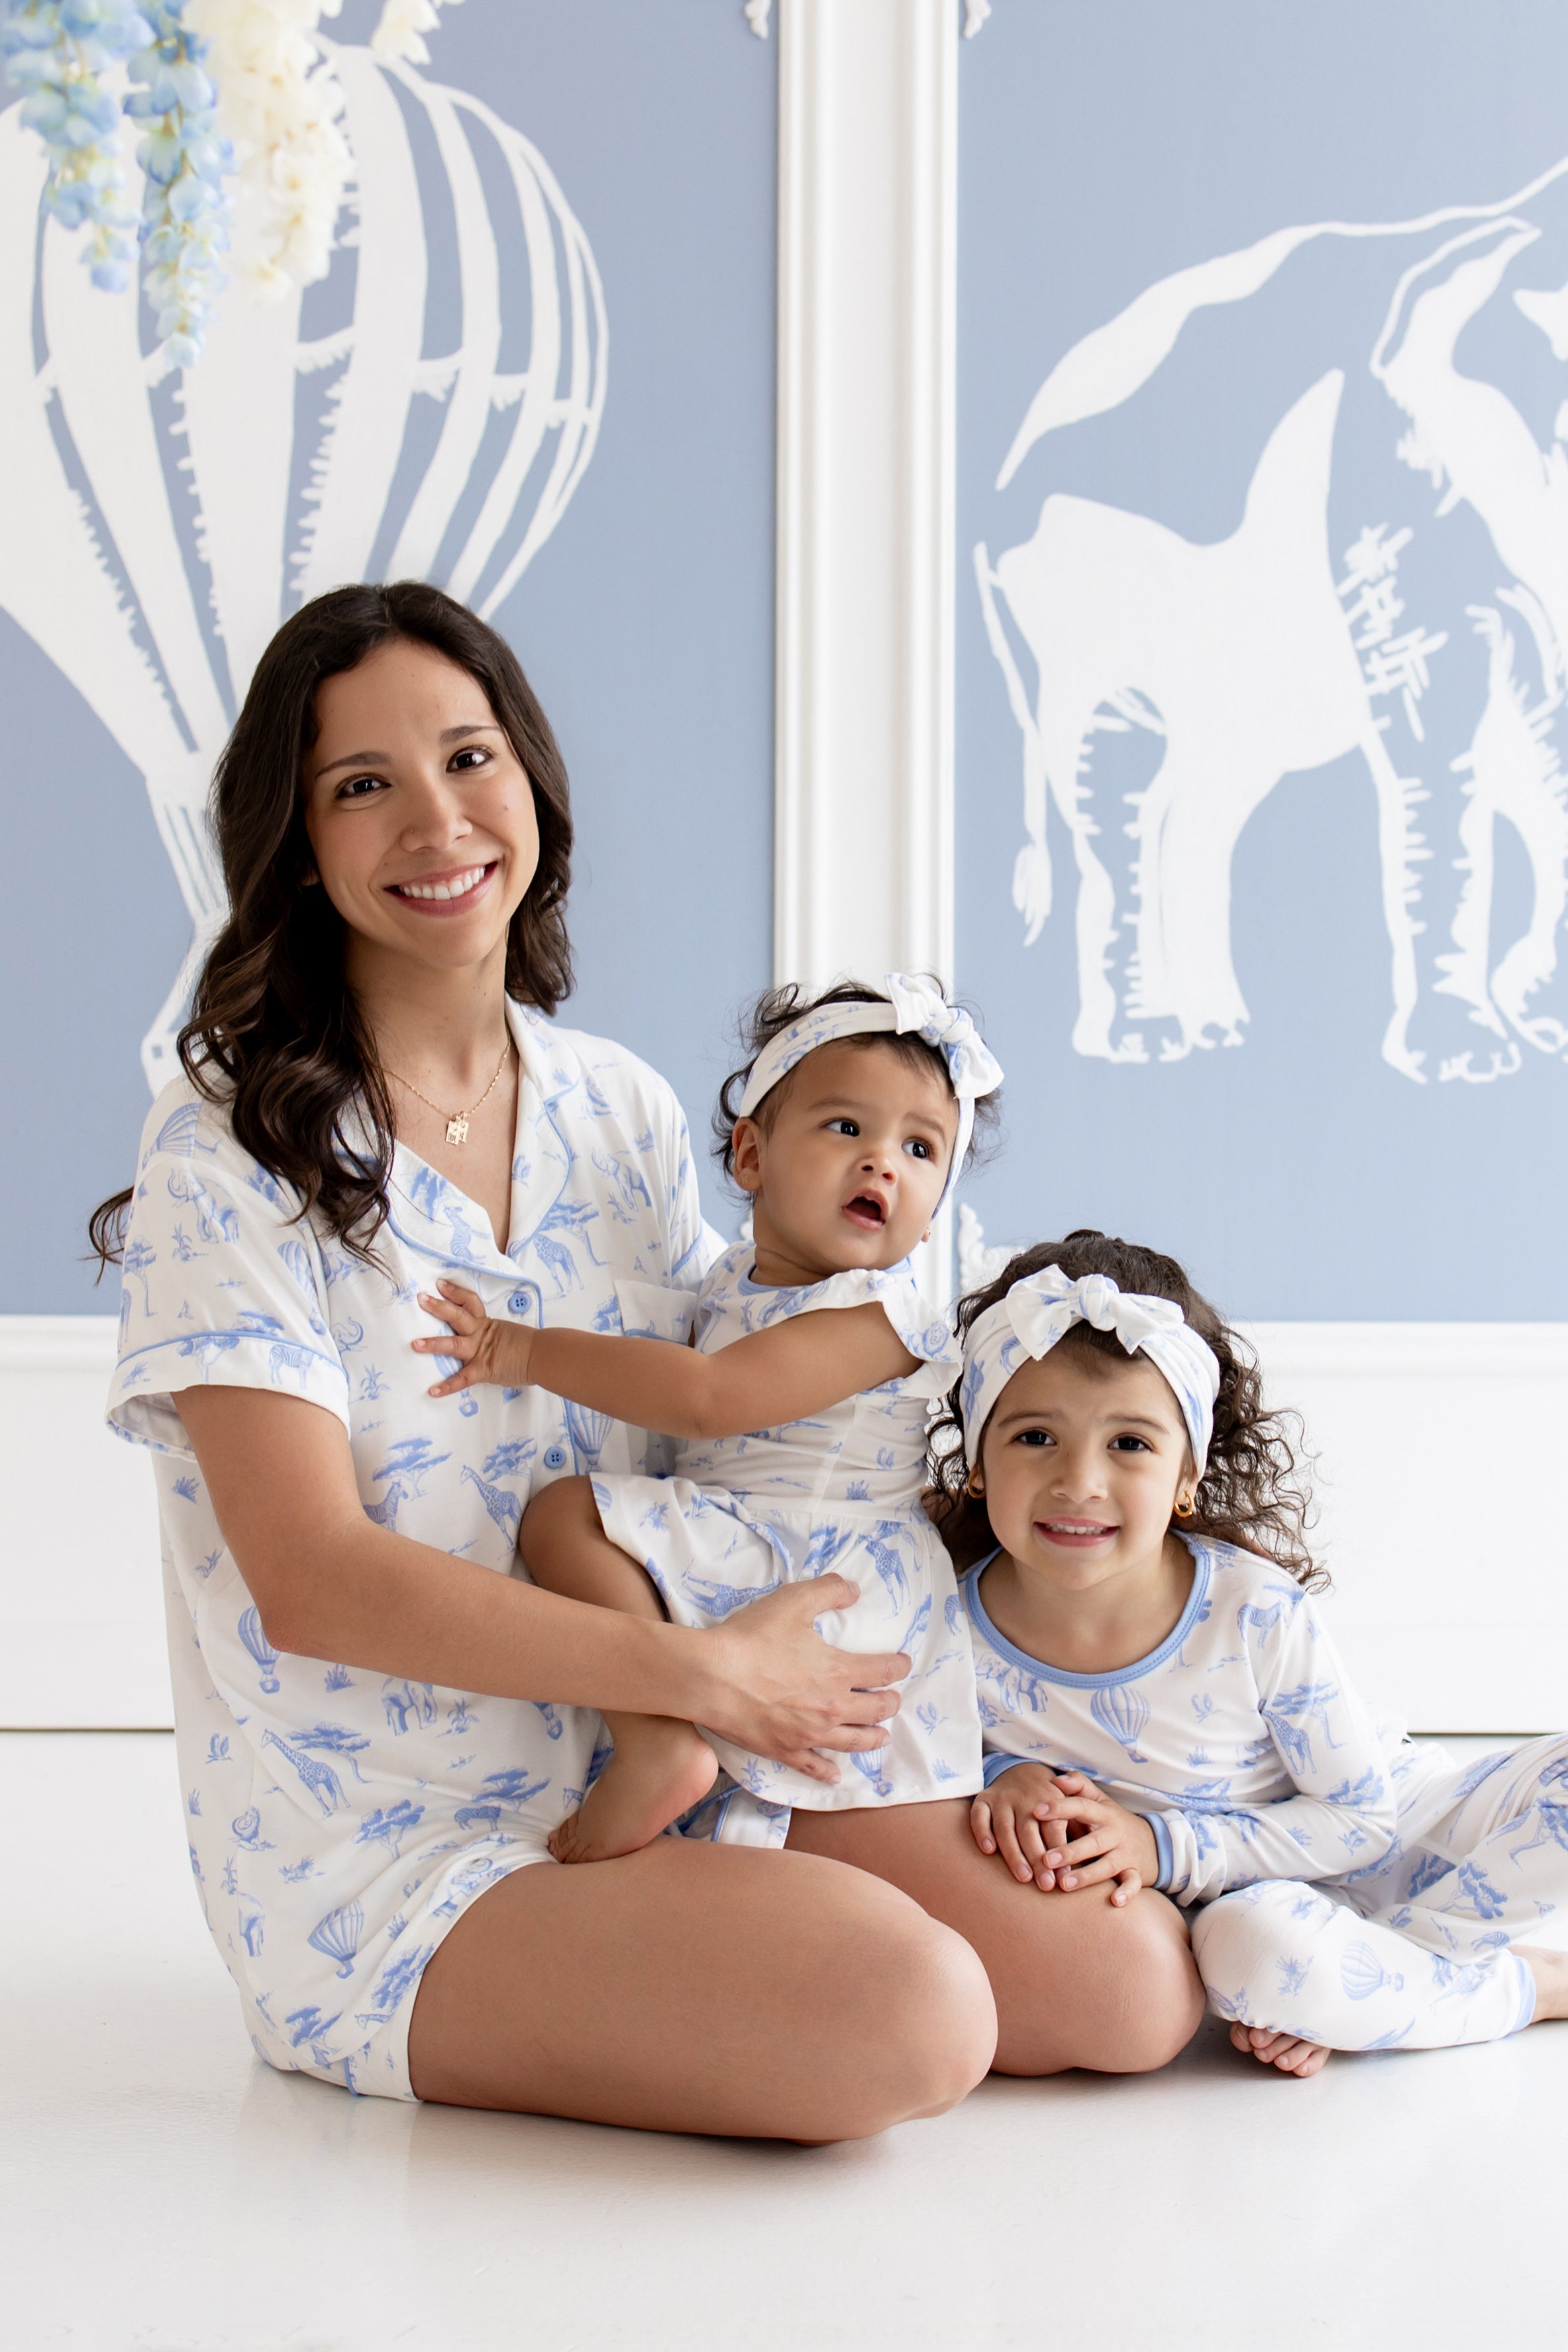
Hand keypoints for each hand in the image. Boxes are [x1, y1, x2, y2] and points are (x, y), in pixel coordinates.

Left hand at [412, 1281, 533, 1397]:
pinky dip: (447, 1386)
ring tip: (415, 1344)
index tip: (440, 1284)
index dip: (454, 1292)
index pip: (469, 1302)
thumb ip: (495, 1335)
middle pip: (456, 1316)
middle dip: (438, 1307)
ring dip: (432, 1344)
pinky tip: (433, 1391)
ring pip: (453, 1345)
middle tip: (421, 1299)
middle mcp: (480, 1334)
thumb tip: (489, 1339)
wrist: (543, 1356)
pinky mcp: (483, 1370)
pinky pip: (462, 1379)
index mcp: (487, 1324)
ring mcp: (480, 1352)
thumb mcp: (510, 1334)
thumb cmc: (531, 1346)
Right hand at [696, 1576, 909, 1785]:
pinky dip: (828, 1771)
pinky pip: (814, 1766)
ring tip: (882, 1737)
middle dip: (889, 1704)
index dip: (898, 1667)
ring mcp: (809, 1734)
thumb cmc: (752, 1638)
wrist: (712, 1677)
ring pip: (853, 1741)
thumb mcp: (793, 1601)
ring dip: (872, 1738)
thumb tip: (854, 1590)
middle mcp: (832, 1708)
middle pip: (875, 1710)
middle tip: (893, 1700)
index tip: (903, 1664)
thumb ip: (829, 1591)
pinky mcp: (785, 1751)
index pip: (882, 1671)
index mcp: (839, 1671)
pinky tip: (835, 1775)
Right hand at [970, 1762, 1071, 1889]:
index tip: (1063, 1876)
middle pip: (1029, 1830)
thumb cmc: (1050, 1802)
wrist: (1021, 1770)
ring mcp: (1002, 1799)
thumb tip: (1087, 1861)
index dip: (1059, 1851)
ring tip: (1023, 1877)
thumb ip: (1077, 1829)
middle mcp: (1024, 1798)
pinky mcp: (983, 1800)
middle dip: (1037, 1859)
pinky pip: (979, 1816)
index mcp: (1049, 1798)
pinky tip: (988, 1850)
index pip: (1054, 1826)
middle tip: (1045, 1884)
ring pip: (1005, 1827)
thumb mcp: (1068, 1806)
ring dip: (1013, 1853)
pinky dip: (982, 1832)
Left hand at [1032, 1770, 1157, 1906]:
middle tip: (1046, 1859)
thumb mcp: (1100, 1800)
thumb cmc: (1114, 1821)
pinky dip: (1126, 1892)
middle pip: (1093, 1841)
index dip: (1060, 1807)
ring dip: (1087, 1875)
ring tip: (1064, 1884)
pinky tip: (1113, 1901)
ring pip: (1108, 1865)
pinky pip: (1133, 1884)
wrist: (1154, 1842)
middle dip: (1070, 1851)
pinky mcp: (1137, 1873)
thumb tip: (1056, 1779)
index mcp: (1104, 1813)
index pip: (1082, 1806)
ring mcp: (1127, 1854)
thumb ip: (1079, 1786)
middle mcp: (1115, 1833)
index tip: (1036, 1810)